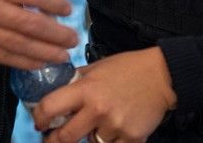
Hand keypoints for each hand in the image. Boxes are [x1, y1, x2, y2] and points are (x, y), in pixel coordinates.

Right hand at [0, 0, 77, 67]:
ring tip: (63, 57)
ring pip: (20, 45)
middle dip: (56, 34)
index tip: (67, 9)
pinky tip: (35, 64)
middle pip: (32, 25)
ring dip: (44, 53)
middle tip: (74, 39)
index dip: (53, 4)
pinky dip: (20, 62)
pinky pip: (0, 56)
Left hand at [34, 47, 177, 142]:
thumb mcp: (97, 67)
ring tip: (98, 125)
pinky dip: (111, 141)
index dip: (39, 118)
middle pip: (65, 137)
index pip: (51, 107)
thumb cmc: (127, 68)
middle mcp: (98, 110)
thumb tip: (56, 88)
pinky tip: (116, 129)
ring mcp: (115, 127)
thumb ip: (77, 79)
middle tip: (52, 139)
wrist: (162, 76)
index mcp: (86, 89)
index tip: (39, 122)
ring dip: (90, 138)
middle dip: (54, 141)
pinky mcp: (132, 139)